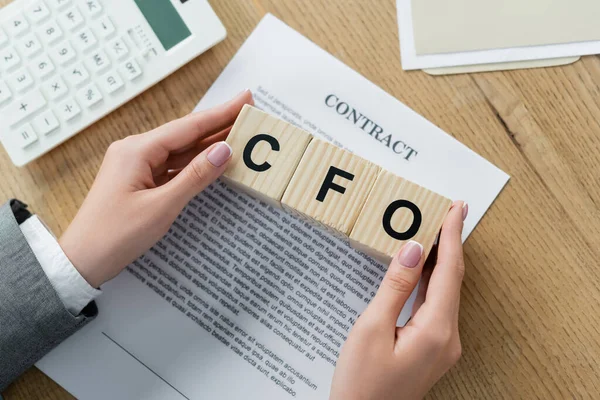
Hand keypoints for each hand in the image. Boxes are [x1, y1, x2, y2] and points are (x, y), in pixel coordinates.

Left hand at [59, 90, 253, 287]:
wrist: (82, 260)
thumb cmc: (115, 235)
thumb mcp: (162, 206)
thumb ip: (196, 176)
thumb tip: (224, 150)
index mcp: (137, 150)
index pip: (188, 127)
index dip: (220, 114)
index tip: (244, 100)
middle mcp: (135, 151)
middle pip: (185, 134)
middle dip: (218, 125)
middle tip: (247, 112)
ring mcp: (136, 166)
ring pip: (180, 150)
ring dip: (208, 144)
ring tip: (238, 134)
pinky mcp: (139, 181)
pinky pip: (172, 166)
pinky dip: (194, 163)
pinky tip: (213, 160)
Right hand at [330, 201, 467, 399]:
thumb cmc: (361, 383)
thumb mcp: (371, 329)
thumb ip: (395, 288)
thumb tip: (412, 250)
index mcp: (436, 331)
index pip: (449, 272)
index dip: (452, 236)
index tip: (456, 208)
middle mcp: (447, 338)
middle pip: (453, 280)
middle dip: (451, 243)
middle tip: (448, 211)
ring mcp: (442, 346)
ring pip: (446, 292)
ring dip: (442, 261)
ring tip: (436, 230)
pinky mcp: (433, 349)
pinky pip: (438, 306)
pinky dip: (432, 282)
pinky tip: (423, 269)